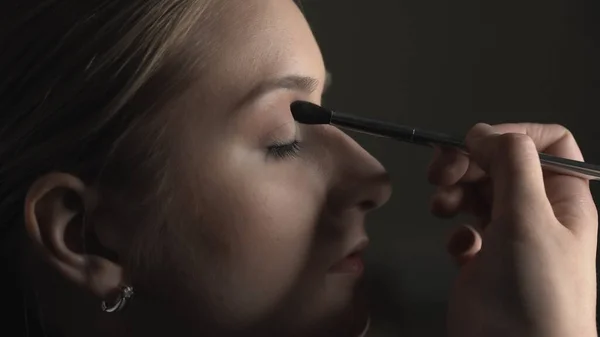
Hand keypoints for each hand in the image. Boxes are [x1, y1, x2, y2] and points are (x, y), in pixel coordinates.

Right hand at [427, 123, 597, 336]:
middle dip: (469, 162)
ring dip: (456, 192)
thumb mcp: (529, 217)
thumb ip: (512, 164)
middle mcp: (539, 214)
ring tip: (441, 206)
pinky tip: (459, 247)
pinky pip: (467, 230)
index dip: (511, 136)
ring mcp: (510, 238)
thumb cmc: (533, 290)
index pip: (548, 144)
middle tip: (439, 172)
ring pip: (480, 194)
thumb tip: (485, 132)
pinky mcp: (484, 262)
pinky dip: (457, 231)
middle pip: (503, 166)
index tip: (475, 145)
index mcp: (563, 198)